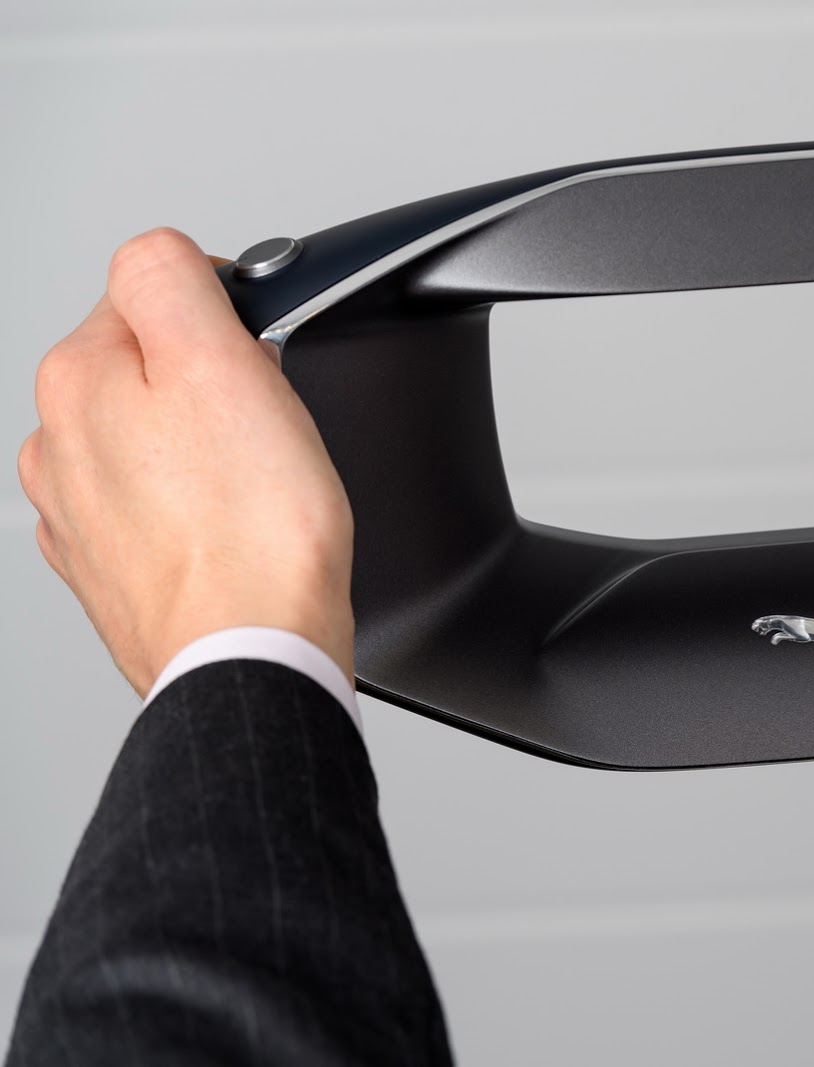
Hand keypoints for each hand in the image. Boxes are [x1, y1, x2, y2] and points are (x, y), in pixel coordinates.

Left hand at [16, 228, 354, 696]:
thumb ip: (175, 279)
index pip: (155, 286)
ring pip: (156, 438)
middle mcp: (56, 442)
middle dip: (212, 384)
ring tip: (250, 492)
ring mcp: (76, 511)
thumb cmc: (254, 532)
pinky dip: (195, 510)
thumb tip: (165, 255)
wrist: (251, 656)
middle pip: (153, 364)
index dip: (225, 315)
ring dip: (203, 450)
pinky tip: (229, 533)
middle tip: (261, 434)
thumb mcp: (225, 361)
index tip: (256, 365)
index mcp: (77, 378)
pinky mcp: (109, 568)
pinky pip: (159, 506)